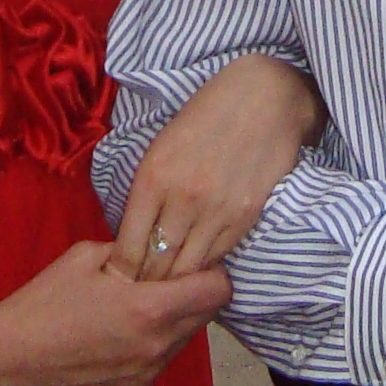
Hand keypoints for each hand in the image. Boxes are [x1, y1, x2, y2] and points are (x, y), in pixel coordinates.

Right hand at [0, 241, 228, 385]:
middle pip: (206, 315)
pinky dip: (152, 343)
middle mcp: (157, 347)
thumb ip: (131, 250)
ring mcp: (147, 375)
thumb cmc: (44, 301)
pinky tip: (119, 333)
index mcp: (149, 310)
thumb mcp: (86, 257)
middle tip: (165, 278)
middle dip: (193, 293)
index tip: (191, 260)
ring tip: (136, 306)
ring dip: (173, 319)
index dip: (211, 271)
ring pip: (184, 338)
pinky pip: (161, 360)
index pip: (217, 290)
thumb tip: (156, 247)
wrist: (7, 358)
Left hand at [110, 54, 325, 279]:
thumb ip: (147, 190)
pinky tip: (198, 266)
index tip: (121, 278)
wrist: (264, 98)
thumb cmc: (205, 116)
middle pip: (157, 264)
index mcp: (153, 177)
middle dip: (146, 281)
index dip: (122, 270)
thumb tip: (134, 234)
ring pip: (188, 269)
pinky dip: (205, 266)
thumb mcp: (161, 146)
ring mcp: (217, 211)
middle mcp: (183, 199)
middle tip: (142, 288)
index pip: (129, 246)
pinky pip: (218, 257)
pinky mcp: (246, 217)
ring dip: (176, 280)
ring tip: (168, 284)